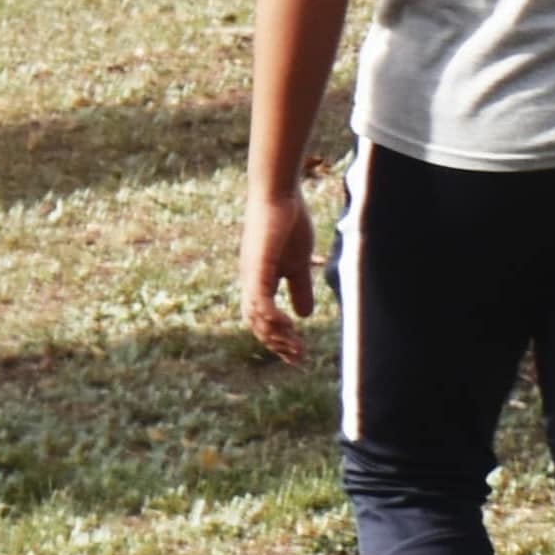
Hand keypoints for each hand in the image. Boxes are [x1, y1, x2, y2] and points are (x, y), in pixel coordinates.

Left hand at [240, 180, 319, 359]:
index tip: (297, 355)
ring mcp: (252, 276)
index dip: (278, 339)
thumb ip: (300, 288)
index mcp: (258, 283)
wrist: (279, 195)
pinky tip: (288, 327)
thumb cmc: (288, 224)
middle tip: (299, 359)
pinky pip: (260, 300)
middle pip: (257, 325)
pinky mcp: (257, 267)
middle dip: (277, 345)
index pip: (263, 320)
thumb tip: (304, 315)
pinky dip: (271, 317)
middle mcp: (250, 283)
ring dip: (276, 336)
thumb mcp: (298, 264)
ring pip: (257, 317)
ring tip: (296, 348)